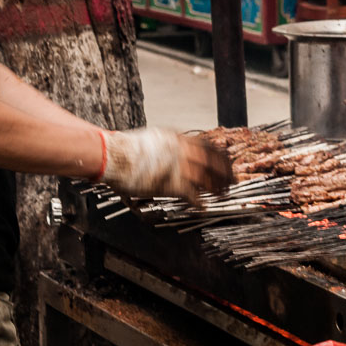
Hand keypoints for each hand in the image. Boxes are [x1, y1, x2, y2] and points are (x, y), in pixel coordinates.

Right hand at [100, 127, 233, 205]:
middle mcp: (182, 151)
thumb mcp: (154, 137)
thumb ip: (169, 143)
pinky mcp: (170, 183)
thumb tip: (178, 146)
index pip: (209, 146)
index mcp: (178, 139)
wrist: (112, 156)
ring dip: (216, 188)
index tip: (227, 163)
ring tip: (222, 195)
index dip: (221, 157)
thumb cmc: (126, 149)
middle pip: (213, 162)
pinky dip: (199, 203)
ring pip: (206, 179)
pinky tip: (203, 207)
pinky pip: (191, 195)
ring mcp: (178, 167)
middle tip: (232, 181)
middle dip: (225, 173)